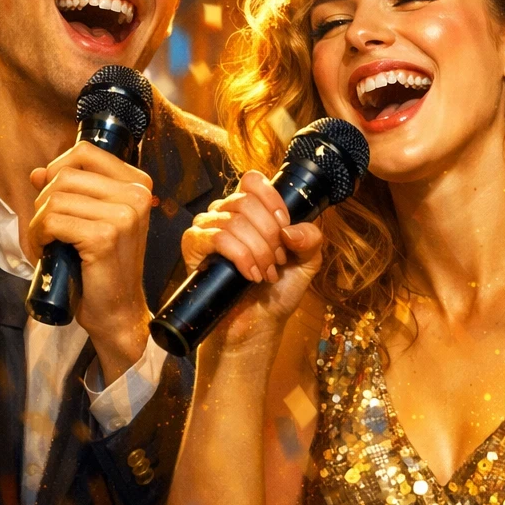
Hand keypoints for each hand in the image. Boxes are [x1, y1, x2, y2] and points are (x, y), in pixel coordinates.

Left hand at [28, 144, 155, 380]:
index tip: (51, 195)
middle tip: (45, 229)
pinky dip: (39, 237)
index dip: (58, 169)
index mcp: (138, 185)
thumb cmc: (103, 267)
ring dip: (38, 223)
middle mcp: (136, 195)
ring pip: (55, 198)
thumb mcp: (93, 219)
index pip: (85, 152)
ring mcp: (123, 216)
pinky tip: (45, 252)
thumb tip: (38, 172)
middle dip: (43, 201)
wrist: (118, 310)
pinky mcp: (104, 237)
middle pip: (65, 174)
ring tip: (44, 243)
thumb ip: (71, 192)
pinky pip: (53, 221)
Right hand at [182, 171, 322, 346]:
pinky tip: (250, 275)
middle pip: (246, 202)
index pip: (253, 181)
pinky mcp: (193, 246)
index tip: (285, 230)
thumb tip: (291, 230)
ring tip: (266, 274)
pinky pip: (216, 237)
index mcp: (249, 209)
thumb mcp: (307, 261)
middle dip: (269, 235)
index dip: (272, 201)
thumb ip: (310, 239)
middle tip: (278, 262)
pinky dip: (240, 256)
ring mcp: (206, 228)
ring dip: (258, 250)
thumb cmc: (277, 290)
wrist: (258, 323)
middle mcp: (225, 212)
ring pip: (234, 221)